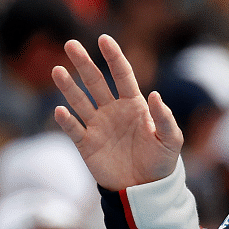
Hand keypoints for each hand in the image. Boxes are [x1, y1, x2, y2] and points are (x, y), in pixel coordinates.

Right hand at [52, 35, 183, 190]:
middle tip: (70, 44)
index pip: (121, 74)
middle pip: (95, 81)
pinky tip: (61, 111)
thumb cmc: (162, 161)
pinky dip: (66, 121)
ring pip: (80, 101)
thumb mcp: (170, 139)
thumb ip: (163, 117)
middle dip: (83, 63)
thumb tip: (154, 94)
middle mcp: (113, 110)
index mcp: (134, 104)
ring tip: (57, 70)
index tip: (103, 39)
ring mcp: (98, 126)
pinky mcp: (87, 145)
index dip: (113, 57)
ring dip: (68, 87)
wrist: (146, 189)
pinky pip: (74, 130)